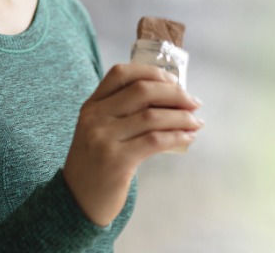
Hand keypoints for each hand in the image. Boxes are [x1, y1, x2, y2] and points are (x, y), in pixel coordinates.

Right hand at [62, 63, 202, 225]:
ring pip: (152, 116)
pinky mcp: (117, 161)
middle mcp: (95, 117)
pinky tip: (188, 137)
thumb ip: (121, 112)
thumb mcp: (98, 130)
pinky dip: (177, 136)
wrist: (78, 201)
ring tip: (196, 121)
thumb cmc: (96, 163)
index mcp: (91, 105)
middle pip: (142, 91)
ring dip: (181, 117)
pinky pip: (155, 141)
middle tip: (193, 102)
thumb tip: (170, 99)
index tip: (173, 80)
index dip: (151, 72)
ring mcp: (104, 138)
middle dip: (174, 93)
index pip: (121, 74)